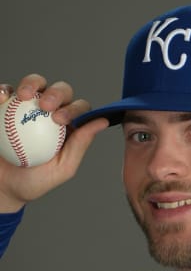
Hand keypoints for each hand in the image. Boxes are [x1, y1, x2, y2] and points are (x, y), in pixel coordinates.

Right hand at [0, 74, 108, 212]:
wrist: (3, 187)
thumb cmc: (35, 180)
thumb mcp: (63, 167)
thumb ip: (81, 144)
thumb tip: (102, 122)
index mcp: (70, 126)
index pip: (80, 109)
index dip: (74, 109)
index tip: (60, 120)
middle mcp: (51, 113)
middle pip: (61, 91)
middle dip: (57, 93)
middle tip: (46, 106)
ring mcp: (29, 107)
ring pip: (37, 83)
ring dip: (32, 83)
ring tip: (24, 96)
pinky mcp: (7, 105)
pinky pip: (6, 91)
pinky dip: (5, 91)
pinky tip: (2, 97)